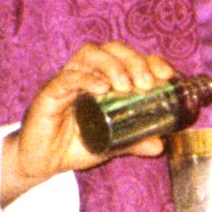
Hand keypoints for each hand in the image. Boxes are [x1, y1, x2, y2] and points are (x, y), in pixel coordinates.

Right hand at [3, 42, 179, 203]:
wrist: (43, 162)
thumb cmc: (76, 145)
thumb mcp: (112, 144)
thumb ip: (134, 141)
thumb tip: (160, 145)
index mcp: (104, 79)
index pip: (129, 59)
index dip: (150, 61)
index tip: (168, 76)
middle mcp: (87, 74)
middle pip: (111, 49)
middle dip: (133, 61)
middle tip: (147, 83)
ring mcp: (68, 80)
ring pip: (89, 55)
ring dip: (112, 65)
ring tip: (126, 86)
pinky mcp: (50, 93)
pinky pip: (68, 78)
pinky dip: (86, 79)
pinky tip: (100, 88)